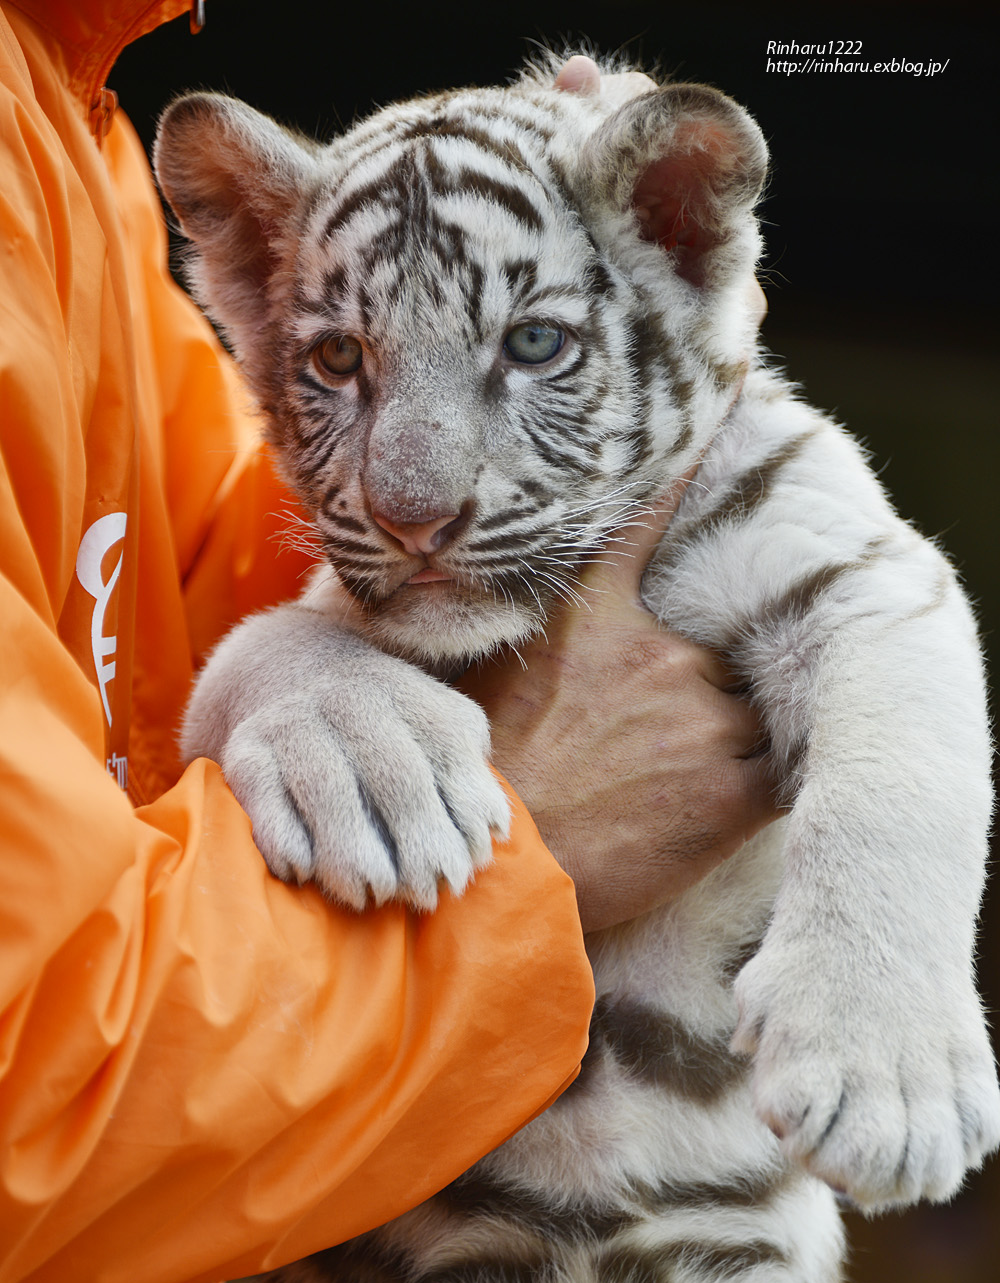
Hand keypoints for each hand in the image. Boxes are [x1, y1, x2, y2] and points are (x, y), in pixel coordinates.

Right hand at [459, 478, 781, 932]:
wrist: (497, 880)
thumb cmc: (478, 787)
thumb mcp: (473, 683)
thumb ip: (513, 632)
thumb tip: (486, 601)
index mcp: (593, 617)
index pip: (648, 521)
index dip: (687, 465)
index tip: (726, 387)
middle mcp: (662, 650)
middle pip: (707, 653)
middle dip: (686, 696)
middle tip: (629, 756)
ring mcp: (706, 715)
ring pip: (742, 712)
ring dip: (716, 746)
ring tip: (652, 797)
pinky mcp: (736, 786)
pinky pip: (778, 768)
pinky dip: (757, 786)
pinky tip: (710, 815)